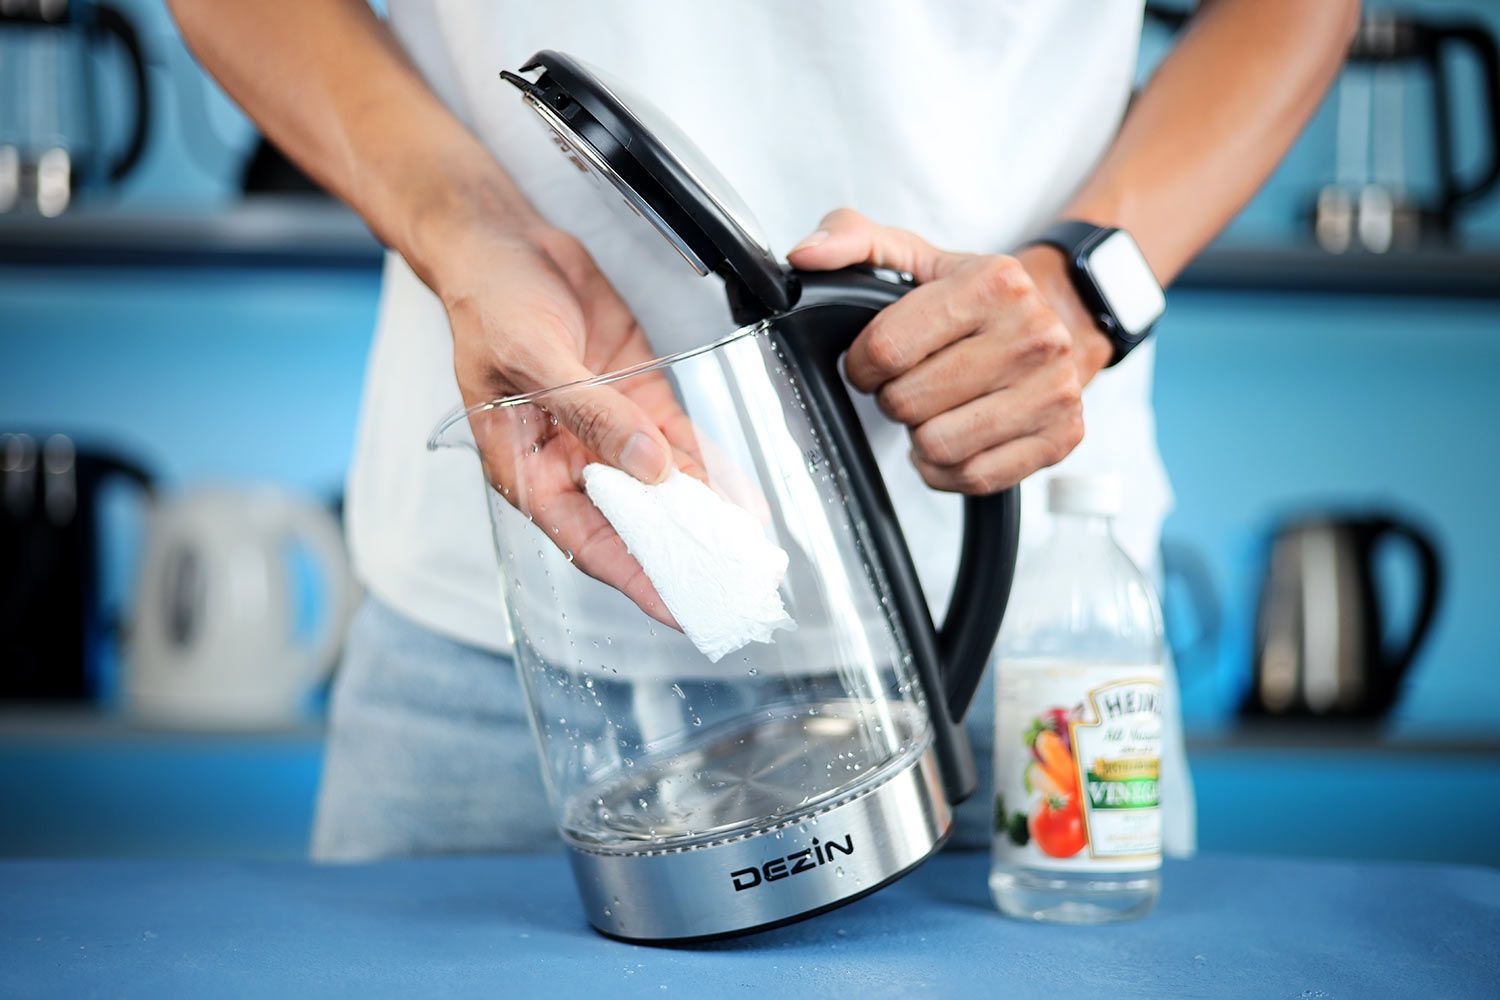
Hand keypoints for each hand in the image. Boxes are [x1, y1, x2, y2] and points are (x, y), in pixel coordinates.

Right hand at [431, 218, 700, 627]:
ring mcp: (607, 432)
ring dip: (704, 518)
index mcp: (529, 471)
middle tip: (733, 585)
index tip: (680, 609)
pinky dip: (708, 469)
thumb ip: (592, 414)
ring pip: (664, 490)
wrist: (503, 243)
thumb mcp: (534, 360)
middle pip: (634, 525)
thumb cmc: (488, 303)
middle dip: (682, 556)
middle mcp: (570, 462)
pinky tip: (740, 494)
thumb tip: (649, 467)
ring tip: (749, 551)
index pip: (589, 542)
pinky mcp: (636, 398)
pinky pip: (679, 445)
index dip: (635, 579)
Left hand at [787, 209, 1111, 493]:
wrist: (1062, 321)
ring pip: (938, 446)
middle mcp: (1034, 335)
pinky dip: (950, 466)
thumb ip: (851, 241)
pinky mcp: (1061, 437)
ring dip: (922, 433)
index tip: (875, 360)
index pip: (885, 349)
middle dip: (895, 397)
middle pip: (907, 403)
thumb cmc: (976, 297)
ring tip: (938, 407)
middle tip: (914, 381)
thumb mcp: (914, 256)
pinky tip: (959, 435)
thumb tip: (805, 255)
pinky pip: (973, 477)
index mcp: (994, 283)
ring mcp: (1053, 391)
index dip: (862, 364)